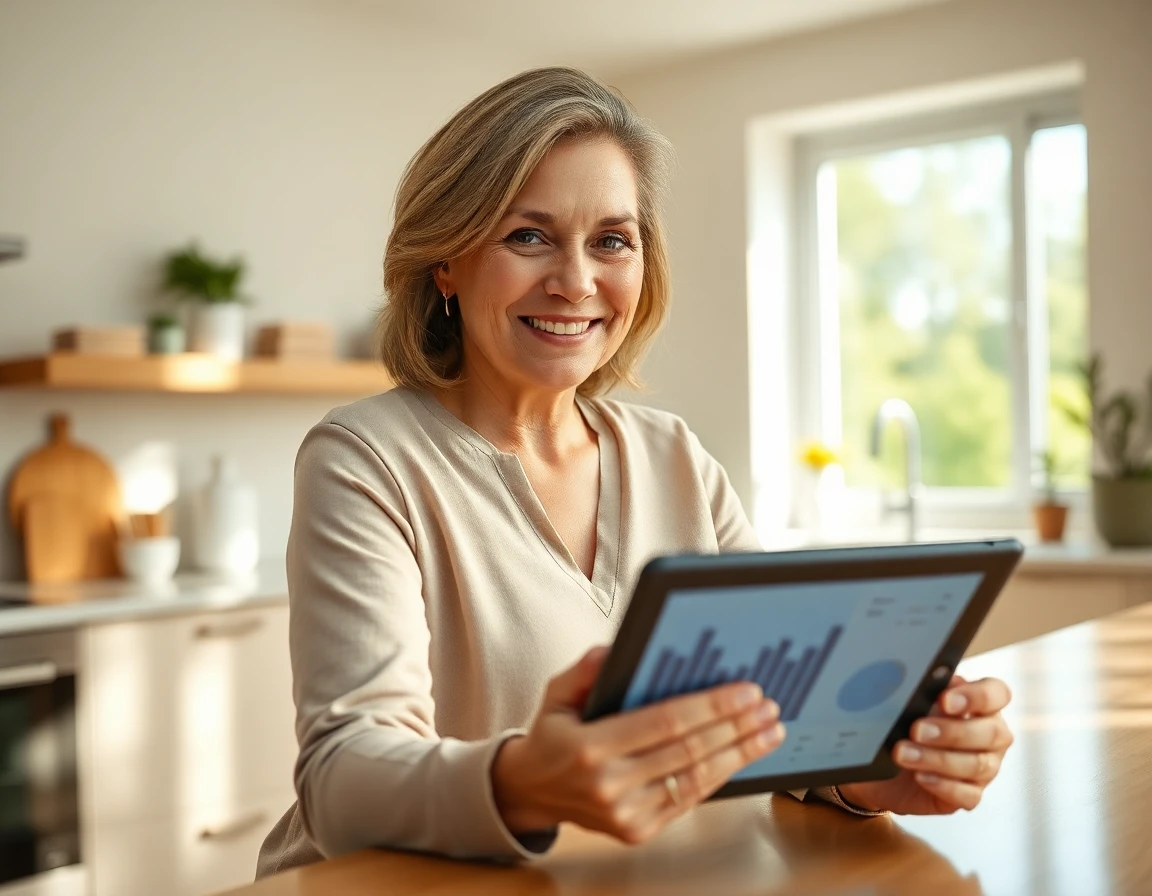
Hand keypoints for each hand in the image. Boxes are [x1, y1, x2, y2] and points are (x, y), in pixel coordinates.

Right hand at [491, 645, 785, 843]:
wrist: (532, 791)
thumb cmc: (551, 735)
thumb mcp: (556, 694)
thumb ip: (585, 671)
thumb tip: (614, 651)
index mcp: (590, 747)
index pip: (665, 722)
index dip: (711, 706)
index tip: (746, 691)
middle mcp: (609, 785)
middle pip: (689, 751)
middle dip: (736, 727)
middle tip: (768, 707)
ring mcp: (626, 813)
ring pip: (696, 780)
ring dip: (739, 754)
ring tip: (769, 731)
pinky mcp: (637, 830)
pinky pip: (688, 800)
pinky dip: (719, 776)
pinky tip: (741, 755)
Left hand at [837, 675, 1013, 814]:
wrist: (887, 765)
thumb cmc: (907, 724)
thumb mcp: (911, 703)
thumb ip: (924, 690)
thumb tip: (922, 682)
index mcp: (982, 704)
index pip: (996, 694)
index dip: (976, 696)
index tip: (945, 700)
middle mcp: (991, 735)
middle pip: (990, 733)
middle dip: (951, 731)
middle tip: (916, 730)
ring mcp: (986, 767)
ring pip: (977, 765)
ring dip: (937, 759)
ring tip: (904, 753)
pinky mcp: (971, 794)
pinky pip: (966, 794)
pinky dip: (942, 785)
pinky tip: (921, 777)